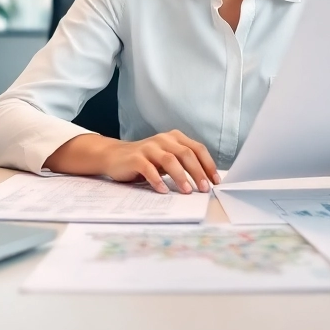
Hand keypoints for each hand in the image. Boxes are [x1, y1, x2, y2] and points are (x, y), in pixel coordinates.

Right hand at [47, 130, 218, 194]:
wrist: (114, 156)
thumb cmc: (145, 161)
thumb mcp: (166, 159)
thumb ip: (182, 164)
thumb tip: (205, 181)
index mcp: (175, 138)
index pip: (197, 149)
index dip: (208, 165)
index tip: (215, 181)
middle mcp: (163, 139)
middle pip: (186, 154)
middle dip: (198, 172)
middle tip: (204, 188)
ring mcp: (149, 147)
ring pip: (170, 160)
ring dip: (181, 177)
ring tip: (187, 191)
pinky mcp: (135, 157)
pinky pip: (149, 169)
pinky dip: (157, 180)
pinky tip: (163, 191)